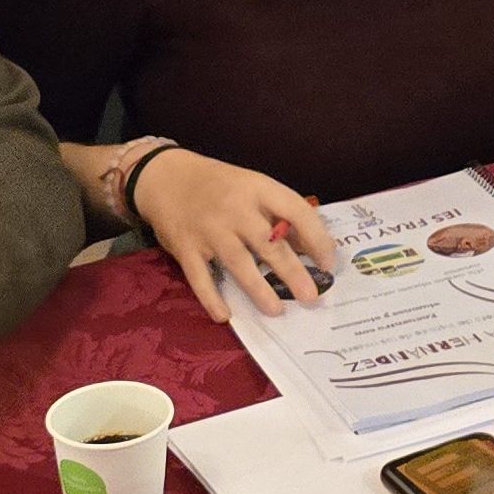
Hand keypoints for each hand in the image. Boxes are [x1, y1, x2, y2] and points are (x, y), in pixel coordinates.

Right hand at [133, 148, 338, 323]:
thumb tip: (312, 247)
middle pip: (268, 243)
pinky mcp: (185, 247)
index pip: (295, 211)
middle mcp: (234, 208)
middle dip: (292, 271)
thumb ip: (281, 215)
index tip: (328, 263)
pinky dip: (212, 298)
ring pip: (238, 262)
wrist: (165, 177)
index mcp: (258, 188)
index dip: (316, 238)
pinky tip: (225, 315)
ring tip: (277, 310)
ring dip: (259, 289)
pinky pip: (200, 277)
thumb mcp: (254, 188)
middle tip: (311, 296)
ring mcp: (209, 229)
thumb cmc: (220, 186)